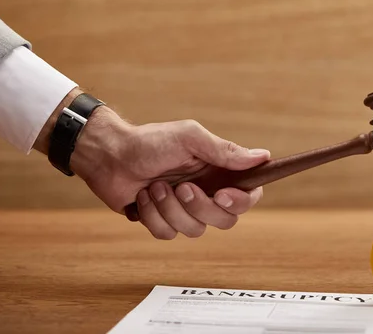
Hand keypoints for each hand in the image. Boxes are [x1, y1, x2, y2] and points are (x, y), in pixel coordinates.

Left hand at [67, 106, 270, 239]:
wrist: (110, 156)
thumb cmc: (149, 141)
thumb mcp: (190, 138)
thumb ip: (225, 151)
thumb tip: (262, 156)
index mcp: (218, 171)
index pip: (248, 195)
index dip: (241, 201)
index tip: (222, 194)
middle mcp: (206, 192)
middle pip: (225, 220)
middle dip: (200, 207)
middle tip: (181, 187)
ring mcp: (184, 209)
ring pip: (195, 230)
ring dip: (171, 209)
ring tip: (155, 186)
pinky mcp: (163, 221)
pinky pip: (168, 235)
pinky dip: (153, 216)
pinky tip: (143, 197)